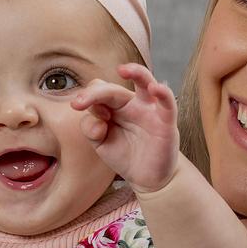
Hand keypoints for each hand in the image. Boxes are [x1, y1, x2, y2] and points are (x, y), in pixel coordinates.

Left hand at [70, 63, 178, 192]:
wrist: (147, 177)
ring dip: (136, 72)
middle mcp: (131, 104)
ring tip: (123, 70)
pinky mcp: (166, 121)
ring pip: (145, 82)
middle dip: (95, 93)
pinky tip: (155, 88)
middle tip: (80, 103)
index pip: (98, 92)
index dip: (88, 99)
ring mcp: (149, 110)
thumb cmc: (125, 155)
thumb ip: (91, 129)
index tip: (79, 110)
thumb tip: (96, 119)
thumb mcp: (101, 144)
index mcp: (114, 107)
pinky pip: (167, 103)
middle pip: (114, 88)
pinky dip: (164, 93)